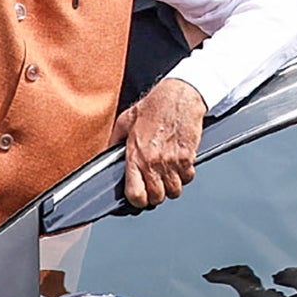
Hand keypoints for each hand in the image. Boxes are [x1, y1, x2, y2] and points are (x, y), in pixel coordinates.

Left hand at [115, 78, 203, 207]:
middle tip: (154, 186)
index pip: (136, 193)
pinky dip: (184, 176)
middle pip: (157, 197)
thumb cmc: (155, 106)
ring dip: (171, 186)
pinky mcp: (189, 157)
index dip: (137, 200)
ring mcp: (173, 161)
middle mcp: (155, 161)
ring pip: (174, 191)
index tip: (138, 197)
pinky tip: (179, 166)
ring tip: (167, 176)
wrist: (181, 96)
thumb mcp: (125, 121)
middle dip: (155, 195)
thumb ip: (114, 140)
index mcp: (136, 155)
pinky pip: (188, 178)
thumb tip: (107, 153)